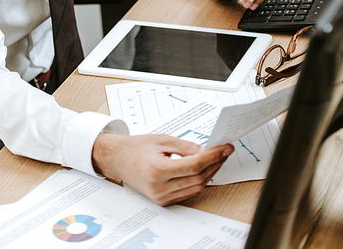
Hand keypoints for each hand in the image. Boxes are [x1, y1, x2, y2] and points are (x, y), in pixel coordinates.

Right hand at [91, 133, 232, 205]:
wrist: (118, 159)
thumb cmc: (135, 148)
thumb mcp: (161, 140)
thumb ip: (185, 146)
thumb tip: (205, 150)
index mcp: (157, 170)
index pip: (194, 165)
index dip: (213, 156)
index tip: (224, 148)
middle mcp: (159, 187)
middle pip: (198, 178)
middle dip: (215, 163)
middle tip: (224, 151)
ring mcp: (161, 197)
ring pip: (196, 187)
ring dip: (210, 173)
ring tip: (217, 158)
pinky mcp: (163, 201)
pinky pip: (188, 192)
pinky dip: (199, 180)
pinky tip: (204, 169)